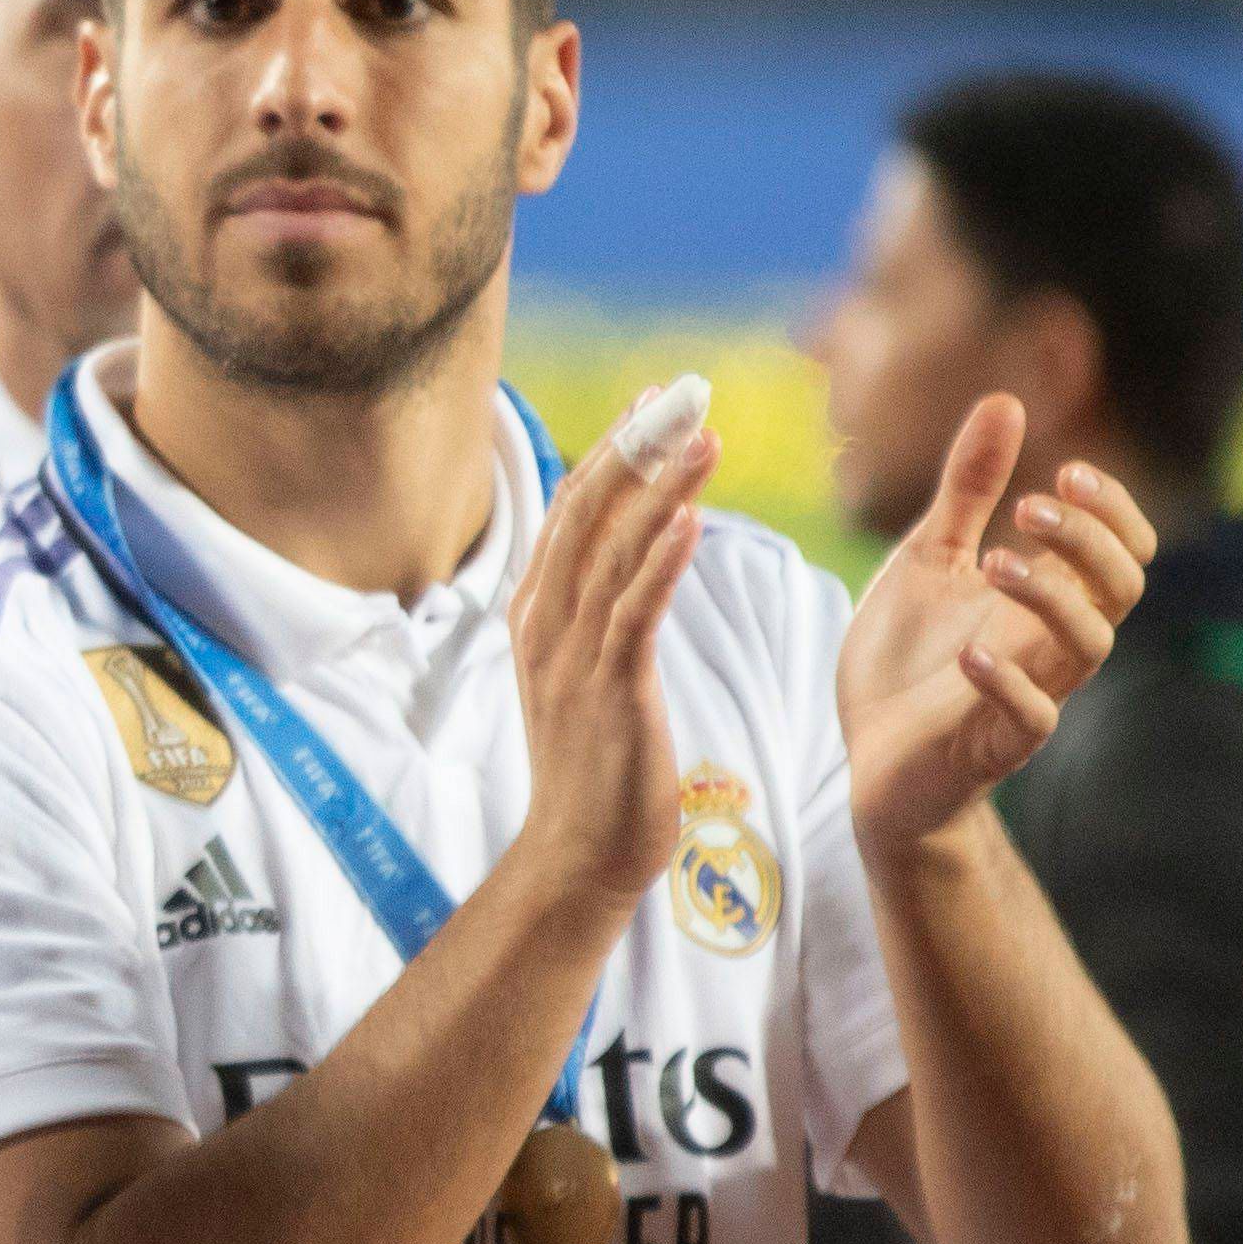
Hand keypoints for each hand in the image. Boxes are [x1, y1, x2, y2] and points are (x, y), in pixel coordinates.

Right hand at [506, 411, 714, 915]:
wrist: (578, 854)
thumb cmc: (595, 767)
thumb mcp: (584, 675)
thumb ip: (597, 612)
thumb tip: (625, 560)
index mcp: (538, 614)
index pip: (572, 510)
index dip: (612, 449)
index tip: (652, 397)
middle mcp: (547, 625)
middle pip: (588, 514)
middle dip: (636, 446)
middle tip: (682, 389)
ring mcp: (572, 658)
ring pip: (614, 552)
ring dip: (661, 489)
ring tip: (704, 434)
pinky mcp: (609, 692)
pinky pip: (634, 614)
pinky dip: (661, 562)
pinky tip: (691, 518)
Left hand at [842, 401, 1146, 860]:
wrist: (869, 758)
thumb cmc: (909, 659)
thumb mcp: (929, 557)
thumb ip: (967, 489)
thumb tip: (1006, 401)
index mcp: (1048, 596)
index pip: (1124, 548)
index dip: (1112, 509)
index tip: (1065, 471)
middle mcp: (1051, 643)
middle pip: (1122, 588)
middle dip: (1089, 540)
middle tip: (1028, 508)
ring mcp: (1031, 693)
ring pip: (1090, 646)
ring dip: (1052, 595)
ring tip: (993, 560)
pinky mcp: (994, 746)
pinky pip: (1033, 719)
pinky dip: (1007, 682)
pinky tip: (968, 652)